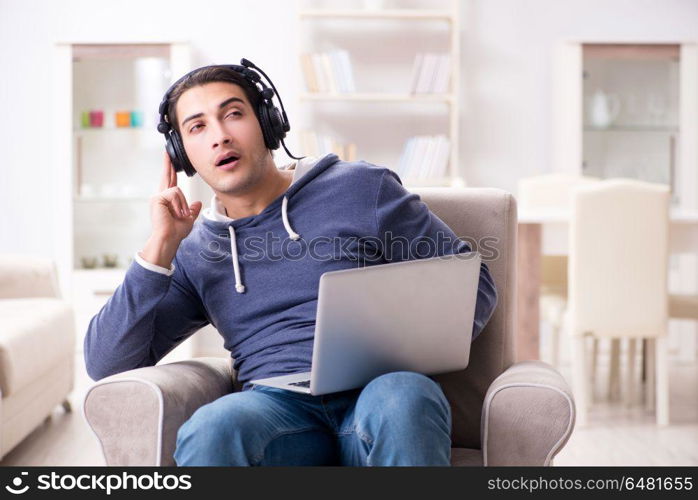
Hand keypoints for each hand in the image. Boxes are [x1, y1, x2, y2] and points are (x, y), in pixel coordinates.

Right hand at [139, 152, 202, 268]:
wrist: (169, 238)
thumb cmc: (176, 232)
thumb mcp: (188, 219)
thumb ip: (192, 210)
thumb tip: (197, 203)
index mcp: (167, 201)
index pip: (170, 182)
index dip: (171, 171)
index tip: (170, 160)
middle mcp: (161, 197)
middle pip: (167, 177)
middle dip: (168, 164)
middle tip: (167, 152)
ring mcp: (158, 197)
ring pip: (178, 190)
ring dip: (182, 204)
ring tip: (180, 215)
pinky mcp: (157, 198)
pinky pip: (174, 194)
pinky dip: (179, 204)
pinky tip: (176, 213)